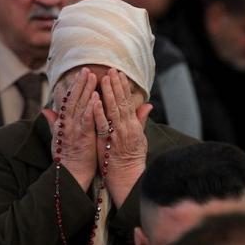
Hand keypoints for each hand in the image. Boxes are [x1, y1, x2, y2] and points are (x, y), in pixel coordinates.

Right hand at [42, 68, 98, 191]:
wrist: (71, 175)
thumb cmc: (67, 158)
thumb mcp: (57, 138)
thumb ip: (53, 123)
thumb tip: (45, 110)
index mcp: (62, 123)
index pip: (67, 101)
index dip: (72, 87)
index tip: (78, 74)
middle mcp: (66, 124)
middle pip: (73, 99)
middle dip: (80, 83)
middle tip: (86, 69)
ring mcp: (74, 129)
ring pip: (80, 105)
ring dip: (86, 90)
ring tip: (93, 76)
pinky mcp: (83, 136)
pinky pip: (87, 119)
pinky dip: (91, 107)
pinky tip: (96, 96)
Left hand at [94, 68, 151, 207]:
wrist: (128, 175)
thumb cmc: (133, 157)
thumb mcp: (140, 137)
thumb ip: (141, 120)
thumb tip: (148, 105)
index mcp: (133, 125)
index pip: (128, 101)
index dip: (123, 87)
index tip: (119, 74)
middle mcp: (126, 127)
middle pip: (121, 102)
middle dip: (115, 85)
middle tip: (111, 70)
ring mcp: (117, 133)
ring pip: (112, 109)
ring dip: (108, 93)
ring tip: (104, 78)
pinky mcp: (107, 141)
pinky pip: (102, 124)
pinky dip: (99, 112)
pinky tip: (95, 100)